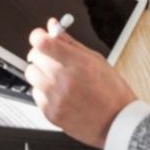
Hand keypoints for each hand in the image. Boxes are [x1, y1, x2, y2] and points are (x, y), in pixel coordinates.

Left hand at [24, 20, 136, 147]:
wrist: (118, 123)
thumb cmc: (112, 92)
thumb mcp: (96, 60)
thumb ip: (70, 42)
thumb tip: (54, 26)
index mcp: (77, 63)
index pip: (43, 42)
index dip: (38, 36)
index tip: (40, 37)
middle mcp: (64, 80)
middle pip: (34, 56)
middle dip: (42, 54)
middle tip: (53, 59)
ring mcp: (56, 98)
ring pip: (32, 75)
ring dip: (41, 73)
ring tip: (58, 79)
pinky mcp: (51, 113)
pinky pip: (35, 94)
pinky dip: (44, 92)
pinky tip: (60, 94)